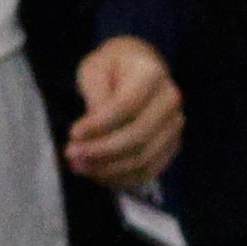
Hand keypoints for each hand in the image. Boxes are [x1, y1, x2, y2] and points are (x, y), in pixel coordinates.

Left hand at [68, 37, 183, 189]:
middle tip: (72, 155)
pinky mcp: (171, 145)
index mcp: (151, 74)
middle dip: (102, 151)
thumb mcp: (94, 69)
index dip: (99, 125)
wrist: (138, 67)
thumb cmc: (111, 67)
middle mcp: (170, 101)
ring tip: (80, 167)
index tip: (73, 134)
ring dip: (109, 169)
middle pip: (138, 137)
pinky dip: (123, 178)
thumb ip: (95, 97)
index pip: (126, 107)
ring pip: (144, 159)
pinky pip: (149, 170)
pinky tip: (99, 175)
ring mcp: (174, 126)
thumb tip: (92, 133)